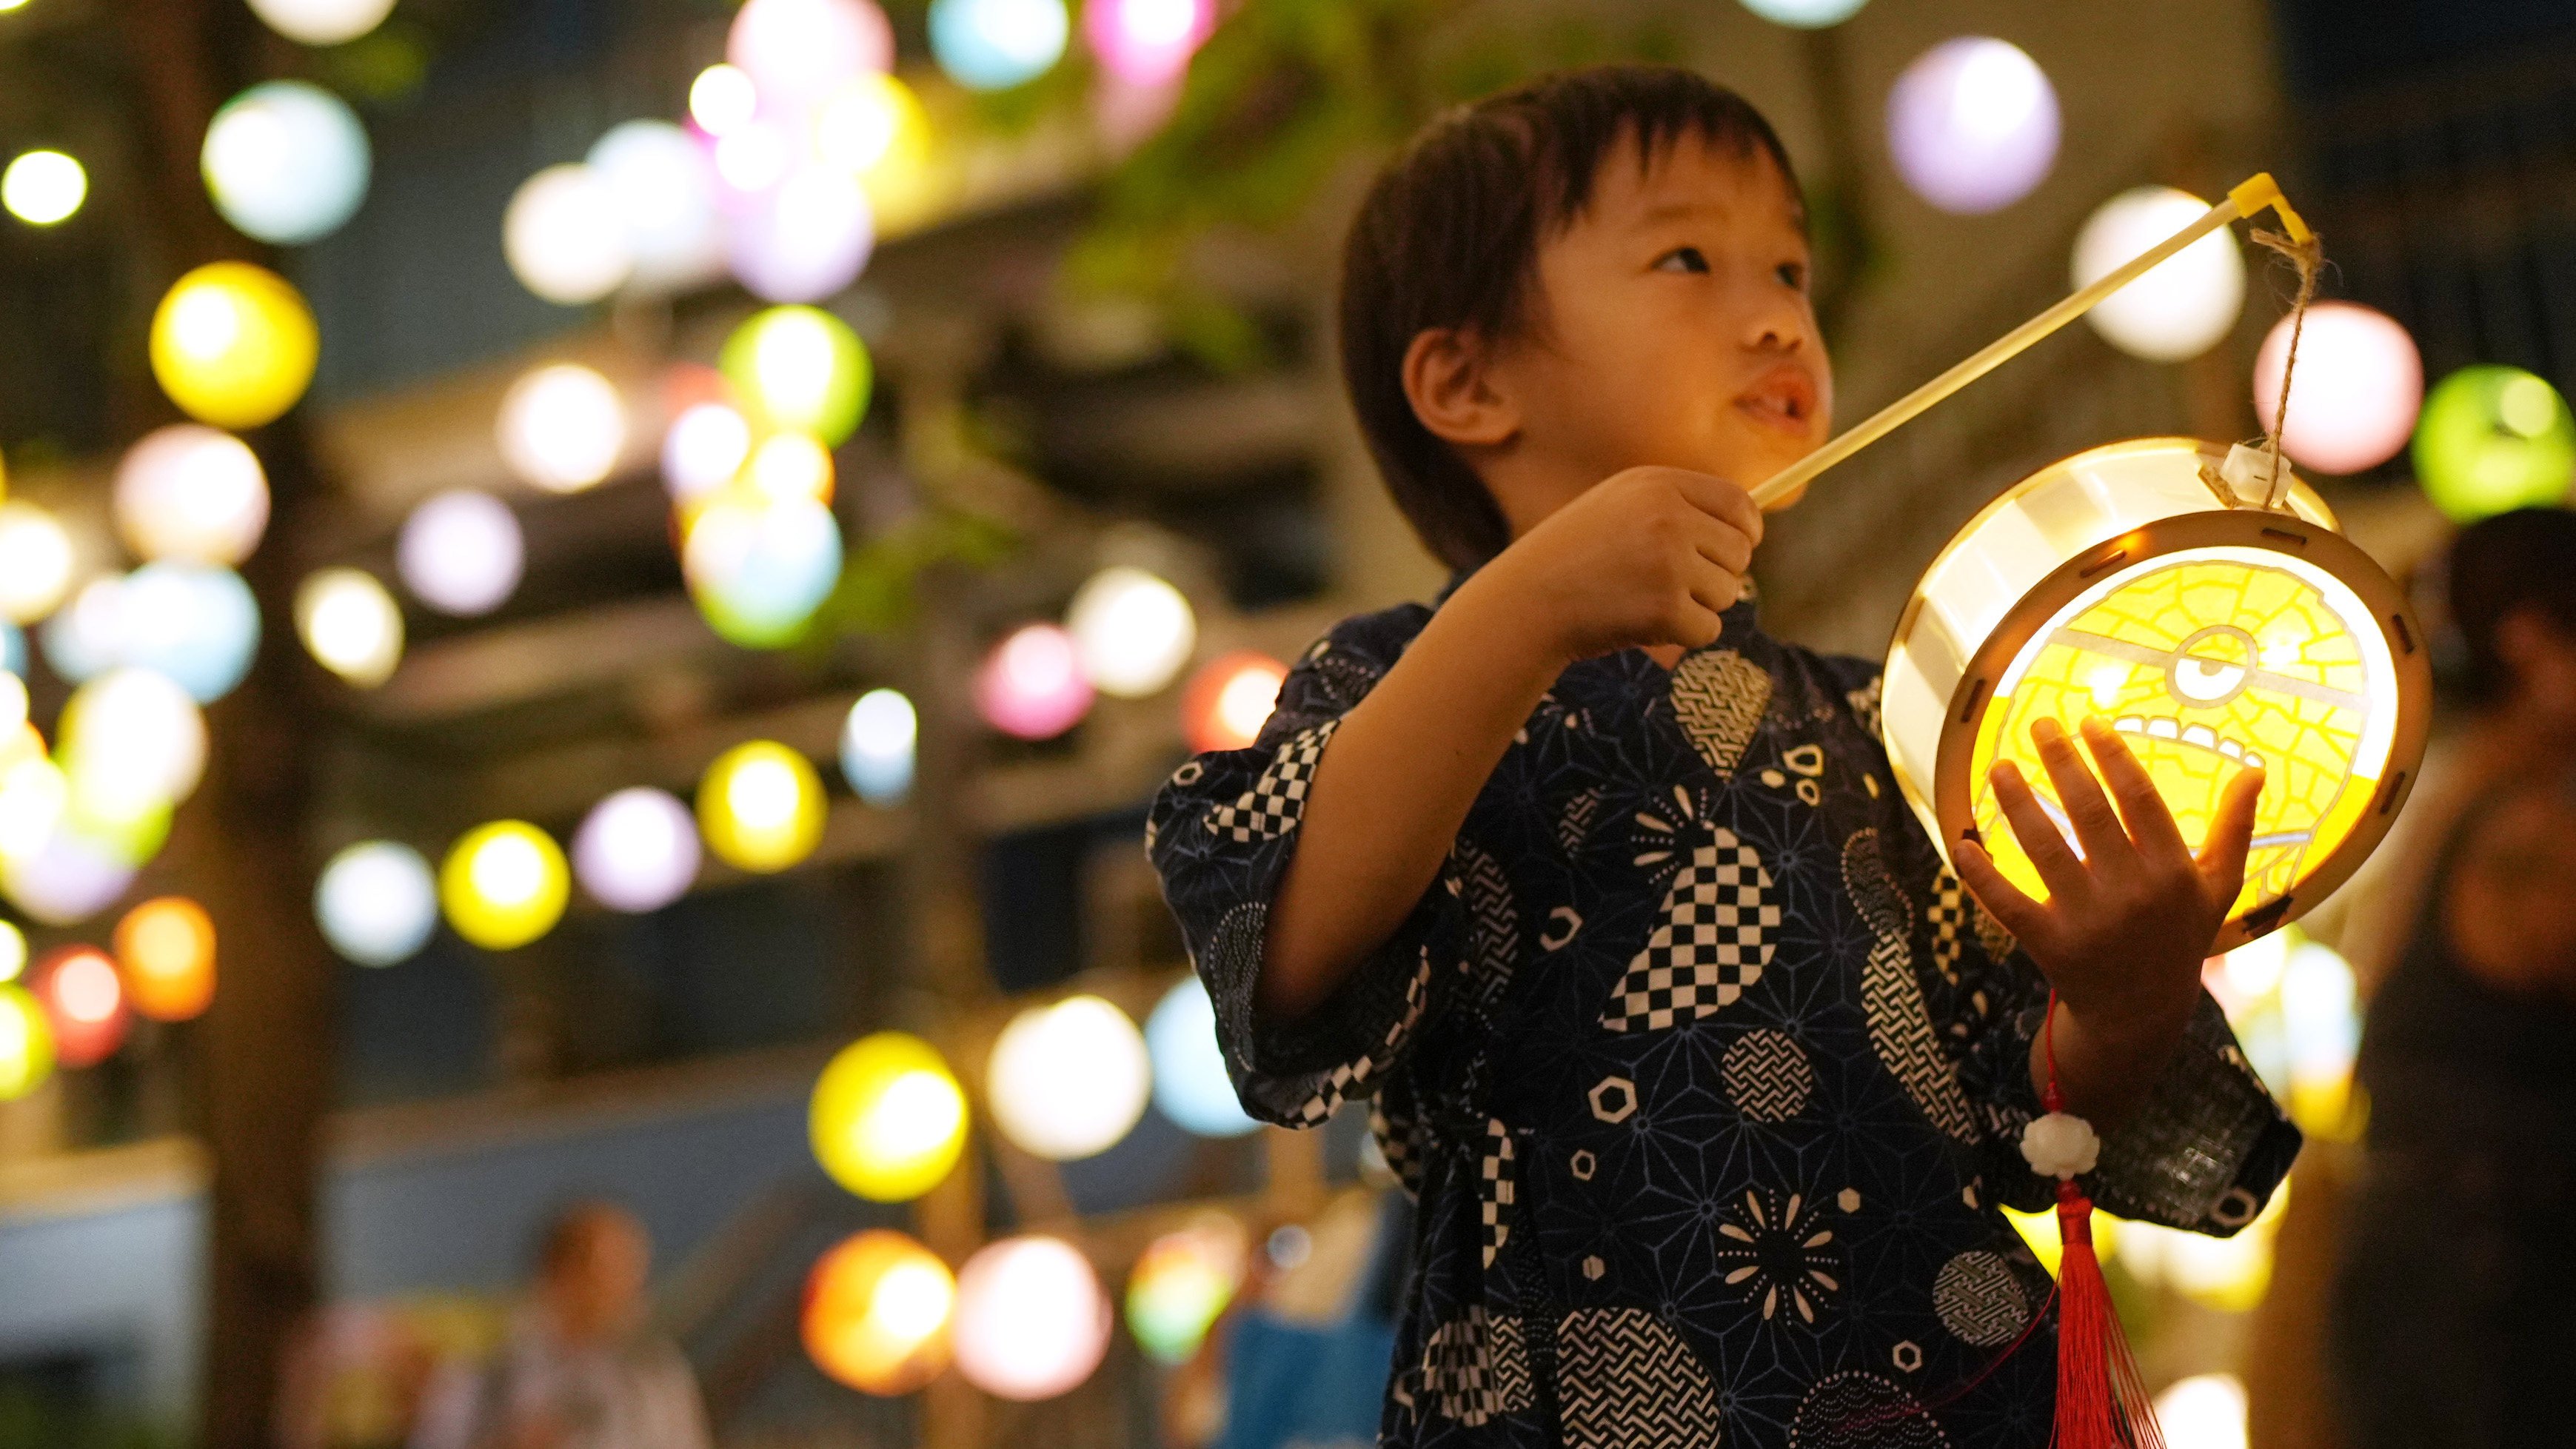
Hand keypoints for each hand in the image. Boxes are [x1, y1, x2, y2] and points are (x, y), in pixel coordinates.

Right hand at [1475, 466, 1761, 663]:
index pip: (1737, 503)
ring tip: (1645, 602)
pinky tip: (1641, 625)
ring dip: (1697, 606)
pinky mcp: (1665, 608)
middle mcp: (1669, 517)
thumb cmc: (1572, 559)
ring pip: (1729, 593)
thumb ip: (1676, 508)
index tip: (1738, 549)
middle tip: (1670, 586)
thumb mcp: (1618, 508)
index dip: (1746, 530)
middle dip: (1716, 575)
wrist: (1525, 603)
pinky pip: (1708, 629)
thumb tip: (1746, 533)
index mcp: (1657, 485)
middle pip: (1739, 553)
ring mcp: (1668, 562)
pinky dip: (1682, 635)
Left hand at [1955, 716, 2262, 1037]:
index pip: (2139, 797)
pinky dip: (1980, 873)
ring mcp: (2089, 919)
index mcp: (2172, 871)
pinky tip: (1961, 841)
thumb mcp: (2218, 888)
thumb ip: (2236, 829)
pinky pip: (2007, 902)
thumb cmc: (2178, 937)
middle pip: (2088, 810)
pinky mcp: (2049, 944)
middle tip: (2039, 725)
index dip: (2112, 754)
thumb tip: (2255, 770)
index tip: (2088, 721)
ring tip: (1998, 765)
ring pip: (2043, 847)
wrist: (2141, 1015)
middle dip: (2061, 761)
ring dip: (2016, 801)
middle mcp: (2132, 892)